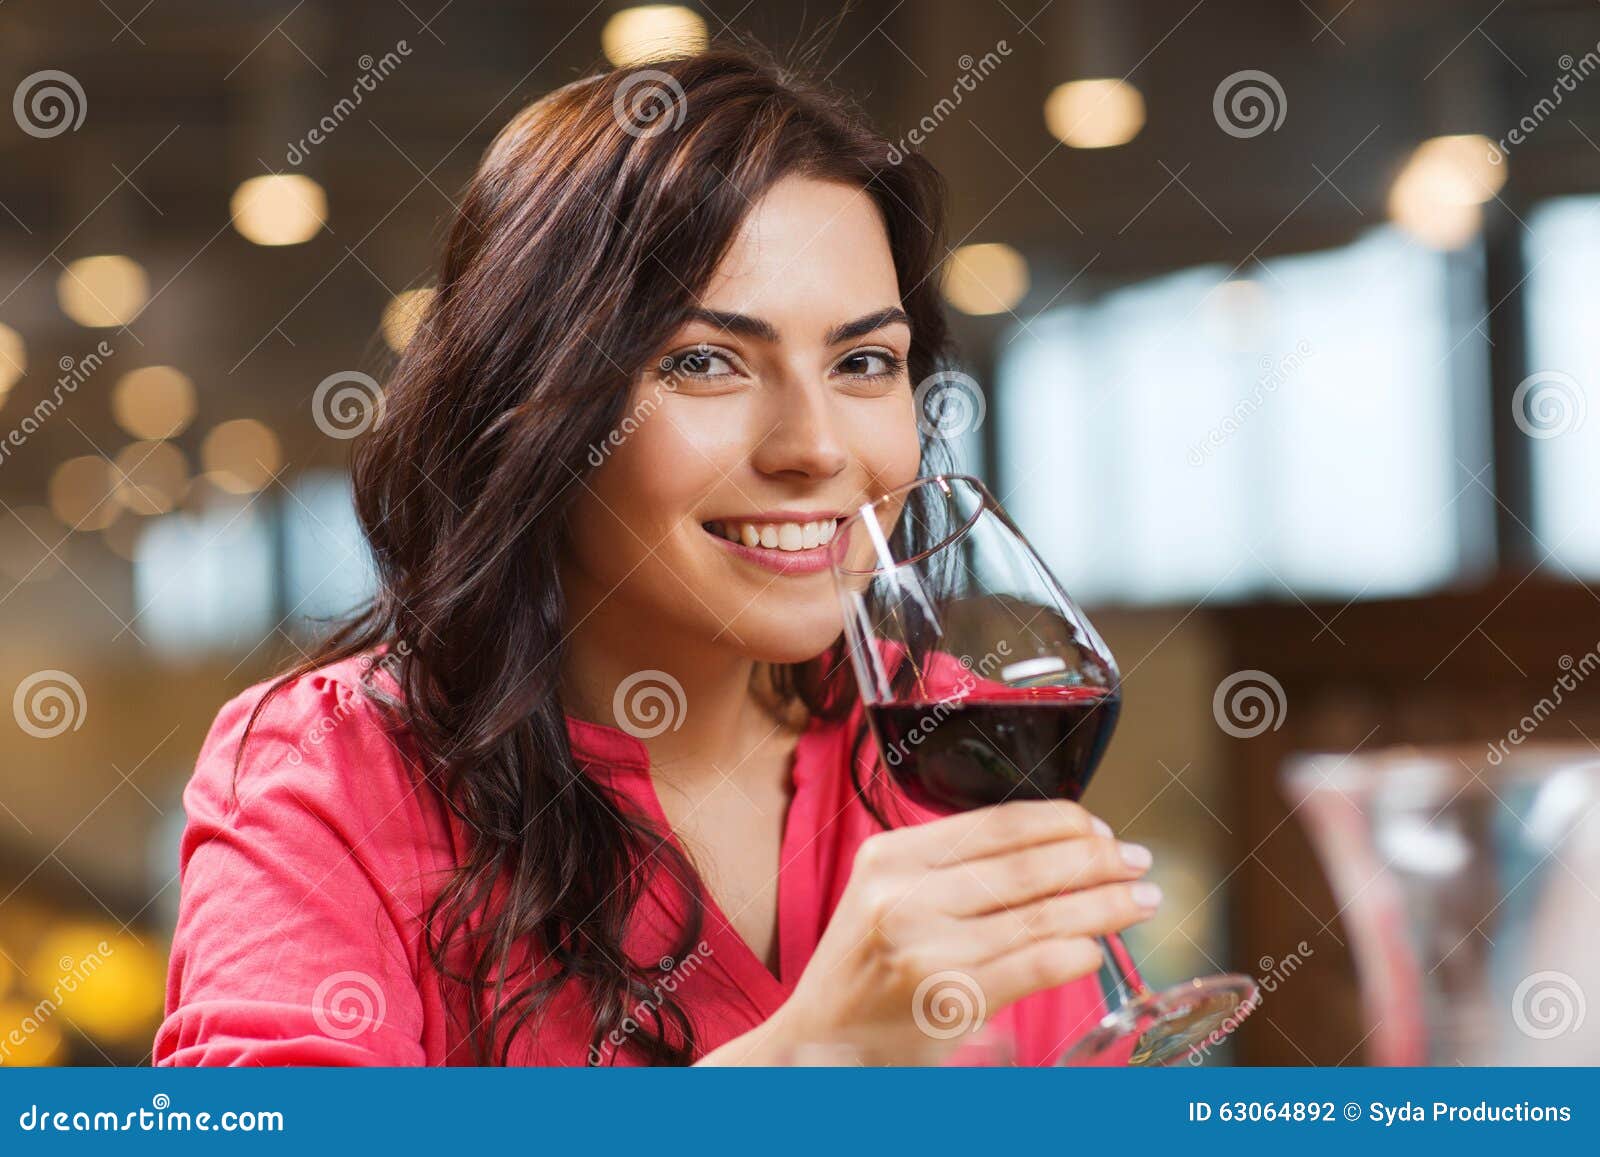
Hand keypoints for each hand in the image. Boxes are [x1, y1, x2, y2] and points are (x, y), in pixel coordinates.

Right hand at [755, 799, 1159, 1063]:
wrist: (819, 1045)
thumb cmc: (867, 971)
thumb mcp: (889, 897)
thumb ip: (951, 869)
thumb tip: (1056, 847)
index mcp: (890, 856)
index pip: (996, 824)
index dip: (1061, 823)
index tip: (1101, 831)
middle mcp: (902, 896)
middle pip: (1025, 866)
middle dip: (1096, 860)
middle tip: (1137, 861)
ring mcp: (924, 948)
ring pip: (1040, 915)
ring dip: (1102, 906)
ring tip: (1140, 902)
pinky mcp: (947, 999)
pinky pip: (1034, 965)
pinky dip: (1077, 954)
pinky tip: (1097, 950)